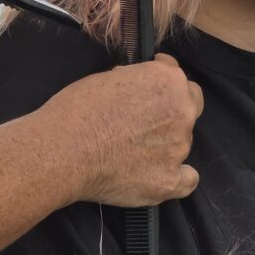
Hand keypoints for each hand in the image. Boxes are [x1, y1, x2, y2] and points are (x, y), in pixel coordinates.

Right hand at [47, 54, 202, 206]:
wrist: (64, 150)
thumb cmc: (79, 108)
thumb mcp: (110, 77)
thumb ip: (135, 81)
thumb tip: (138, 87)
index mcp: (168, 81)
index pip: (176, 74)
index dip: (160, 79)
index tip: (149, 86)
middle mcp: (182, 112)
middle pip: (190, 105)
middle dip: (173, 107)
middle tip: (145, 118)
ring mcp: (179, 148)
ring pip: (183, 141)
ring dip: (166, 141)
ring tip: (134, 150)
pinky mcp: (169, 180)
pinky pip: (187, 180)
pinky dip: (176, 177)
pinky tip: (160, 174)